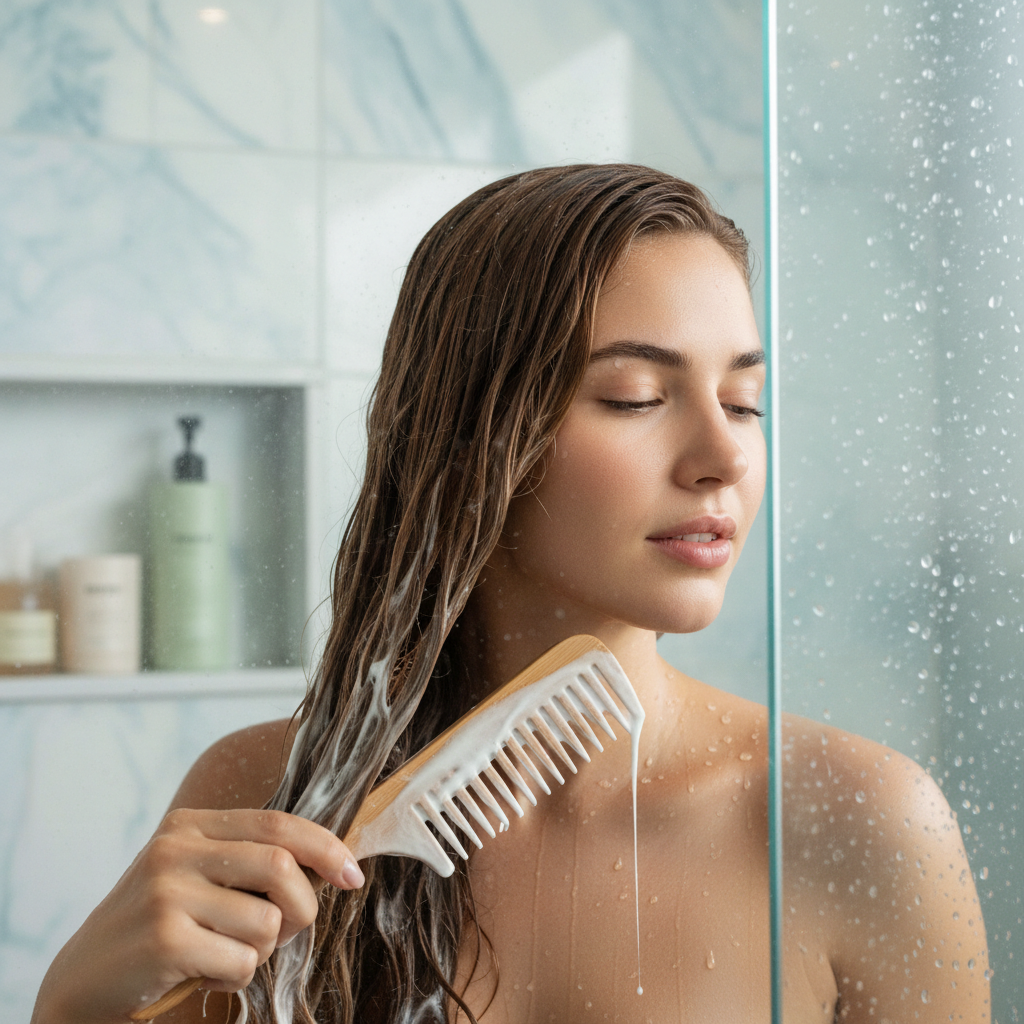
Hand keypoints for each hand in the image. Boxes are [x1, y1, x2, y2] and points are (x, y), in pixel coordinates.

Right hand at [31, 808, 364, 1023]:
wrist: (80, 984)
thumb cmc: (159, 929)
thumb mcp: (197, 877)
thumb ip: (249, 862)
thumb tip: (331, 864)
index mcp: (191, 825)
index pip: (278, 823)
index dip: (325, 847)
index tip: (352, 874)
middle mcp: (176, 848)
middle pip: (282, 867)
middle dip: (302, 908)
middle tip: (283, 933)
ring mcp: (167, 892)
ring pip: (267, 923)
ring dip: (260, 953)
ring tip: (222, 954)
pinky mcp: (163, 940)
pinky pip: (241, 963)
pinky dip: (234, 979)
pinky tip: (201, 974)